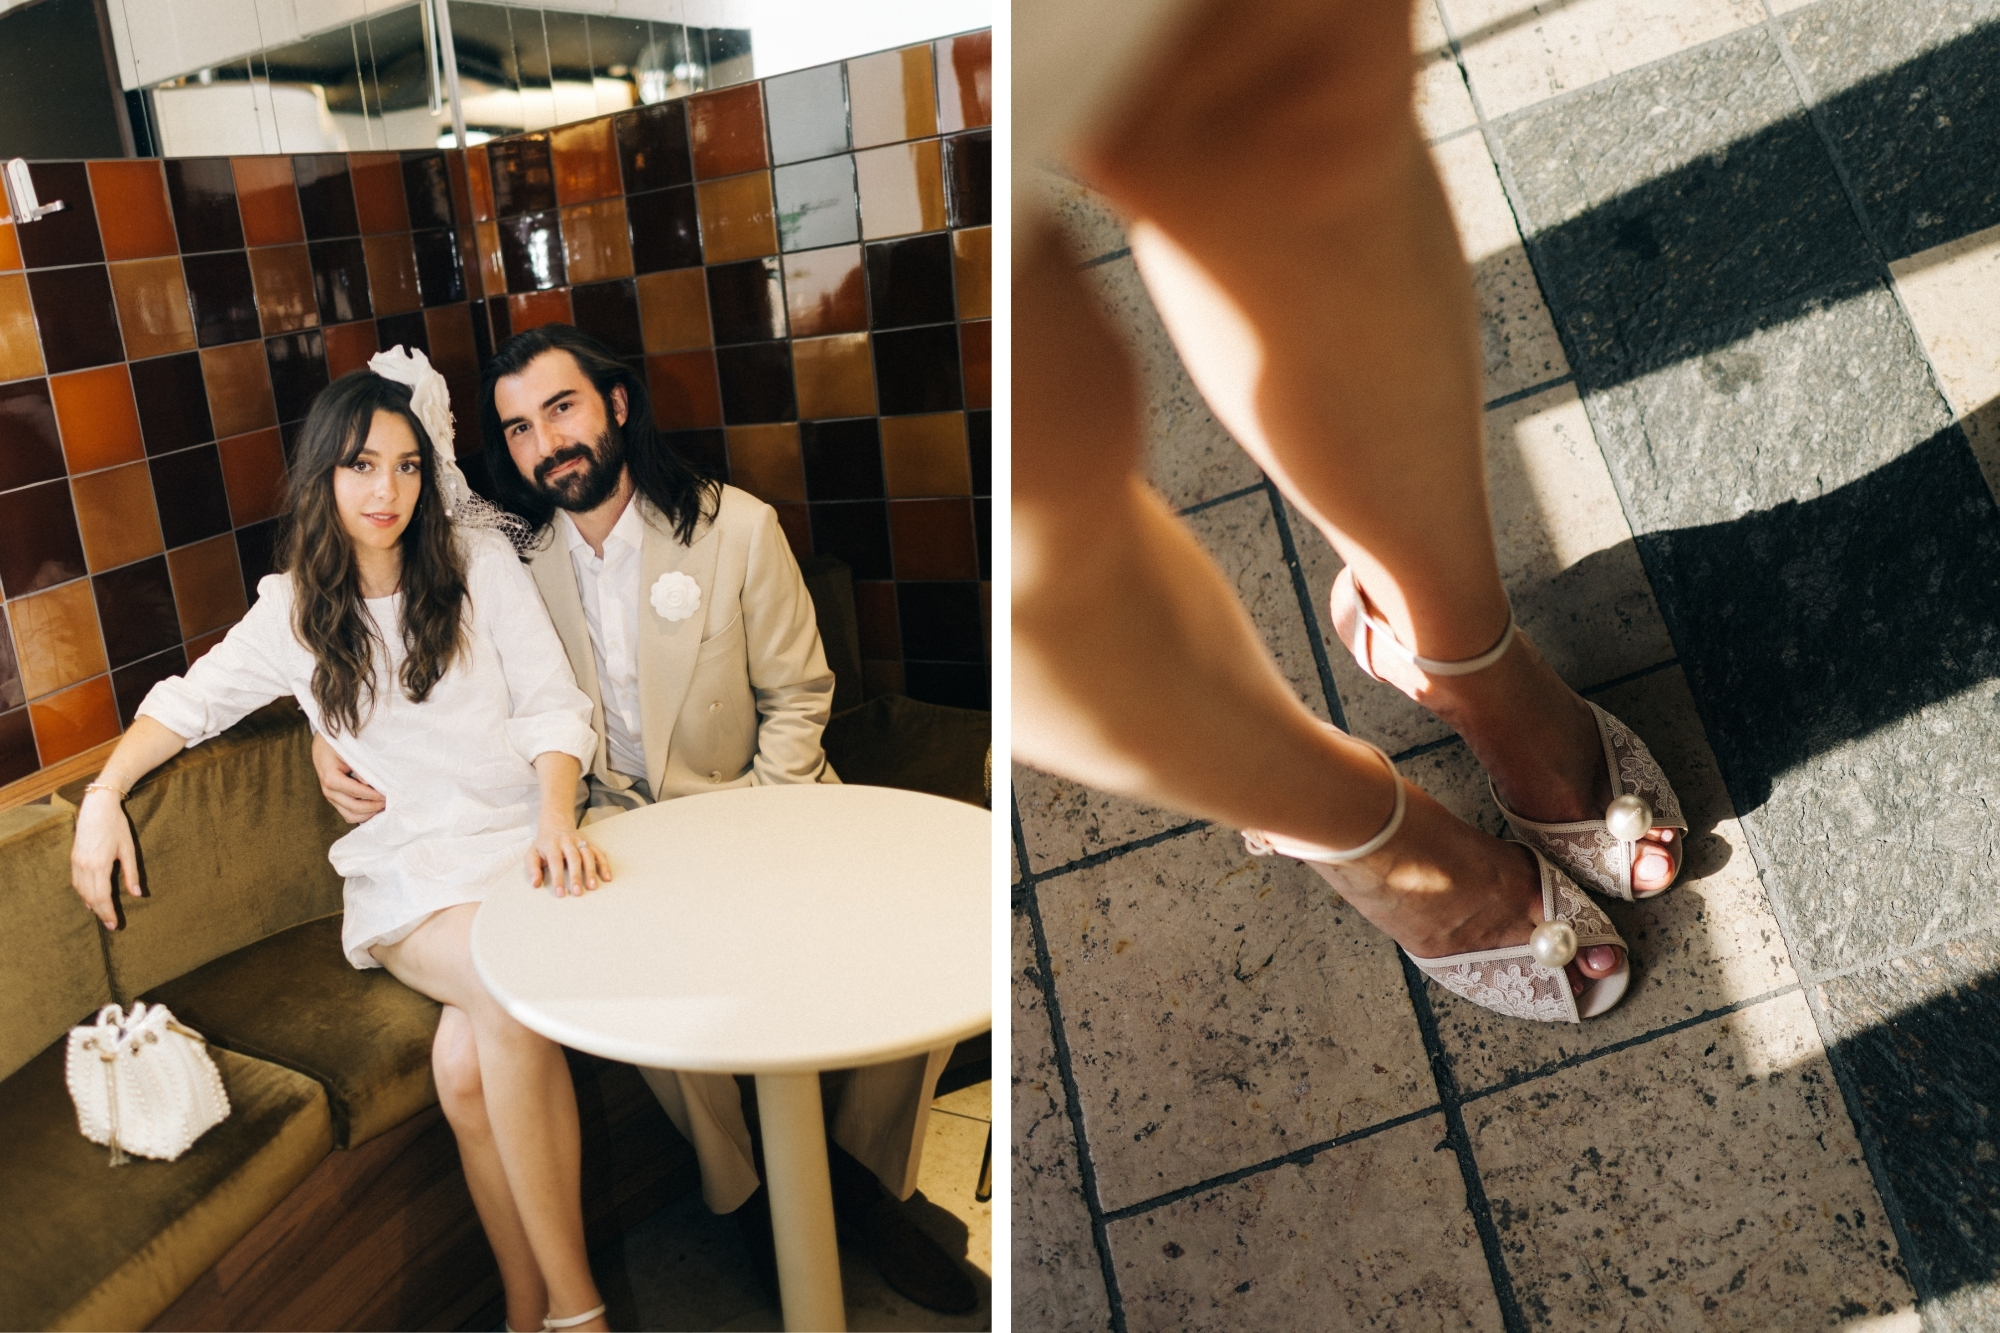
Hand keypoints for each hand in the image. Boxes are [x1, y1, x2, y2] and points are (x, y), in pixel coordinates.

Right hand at [71, 790, 139, 928]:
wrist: (96, 808)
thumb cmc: (117, 826)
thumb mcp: (128, 850)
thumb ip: (132, 873)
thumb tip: (137, 894)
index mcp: (99, 865)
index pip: (102, 897)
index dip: (108, 912)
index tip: (115, 924)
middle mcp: (84, 867)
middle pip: (90, 898)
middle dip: (100, 913)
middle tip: (111, 925)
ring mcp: (76, 863)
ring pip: (81, 891)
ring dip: (91, 905)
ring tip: (102, 914)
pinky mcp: (73, 859)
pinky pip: (76, 882)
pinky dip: (83, 894)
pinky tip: (90, 899)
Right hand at [312, 731, 384, 822]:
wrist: (324, 744)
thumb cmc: (338, 744)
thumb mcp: (349, 750)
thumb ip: (360, 767)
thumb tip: (370, 783)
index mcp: (330, 778)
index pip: (356, 792)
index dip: (374, 795)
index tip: (388, 794)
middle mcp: (328, 791)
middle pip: (354, 808)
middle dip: (374, 806)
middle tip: (390, 801)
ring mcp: (331, 797)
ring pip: (350, 816)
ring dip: (369, 814)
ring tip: (384, 807)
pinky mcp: (335, 800)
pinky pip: (348, 814)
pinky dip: (363, 815)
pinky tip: (375, 808)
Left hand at [528, 819, 612, 897]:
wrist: (556, 823)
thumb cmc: (544, 844)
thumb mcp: (532, 854)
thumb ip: (532, 869)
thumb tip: (536, 883)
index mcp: (552, 844)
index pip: (555, 861)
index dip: (558, 878)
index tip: (560, 893)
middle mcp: (567, 841)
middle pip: (574, 858)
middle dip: (576, 876)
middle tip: (578, 892)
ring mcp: (580, 841)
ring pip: (588, 855)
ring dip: (591, 871)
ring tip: (593, 887)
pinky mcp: (590, 843)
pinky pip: (599, 853)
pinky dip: (604, 865)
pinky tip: (607, 877)